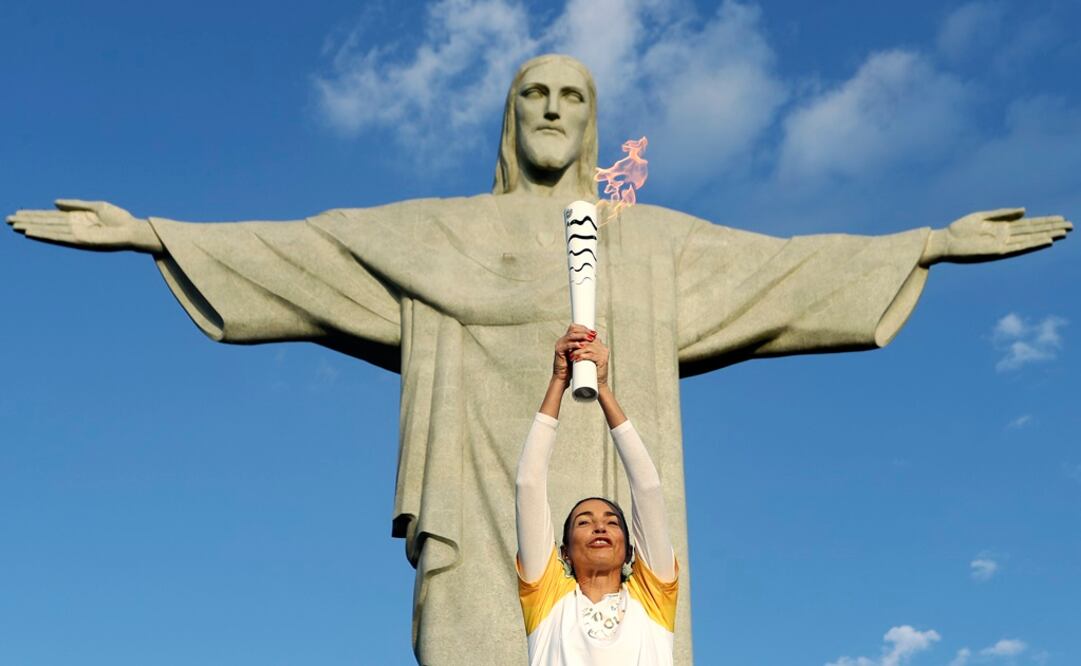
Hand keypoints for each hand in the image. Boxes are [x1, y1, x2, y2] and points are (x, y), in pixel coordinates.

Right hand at [6, 199, 163, 252]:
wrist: (133, 230)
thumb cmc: (119, 219)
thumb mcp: (96, 207)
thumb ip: (75, 205)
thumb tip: (54, 203)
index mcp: (77, 219)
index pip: (50, 217)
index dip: (34, 215)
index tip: (17, 214)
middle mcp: (74, 228)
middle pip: (46, 224)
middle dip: (28, 221)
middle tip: (8, 220)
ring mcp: (76, 236)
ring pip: (49, 231)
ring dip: (32, 228)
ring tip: (15, 226)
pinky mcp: (81, 241)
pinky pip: (60, 237)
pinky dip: (46, 235)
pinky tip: (32, 233)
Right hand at [553, 324, 597, 385]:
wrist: (564, 376)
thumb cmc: (572, 366)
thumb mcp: (580, 353)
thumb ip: (584, 345)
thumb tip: (596, 339)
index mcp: (567, 339)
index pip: (576, 328)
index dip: (585, 329)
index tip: (594, 333)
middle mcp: (563, 340)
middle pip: (573, 329)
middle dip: (585, 331)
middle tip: (593, 335)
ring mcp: (560, 344)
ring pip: (571, 336)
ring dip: (582, 336)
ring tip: (590, 339)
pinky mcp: (558, 350)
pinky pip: (567, 345)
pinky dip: (575, 344)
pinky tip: (581, 345)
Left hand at [568, 329, 608, 386]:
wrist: (598, 384)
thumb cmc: (591, 371)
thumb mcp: (588, 358)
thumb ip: (584, 350)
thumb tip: (572, 343)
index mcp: (601, 346)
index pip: (589, 337)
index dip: (579, 339)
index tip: (570, 343)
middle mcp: (603, 348)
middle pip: (588, 342)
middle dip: (577, 345)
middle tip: (568, 349)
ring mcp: (604, 354)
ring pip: (588, 348)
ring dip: (577, 351)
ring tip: (571, 356)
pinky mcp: (603, 360)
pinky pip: (591, 355)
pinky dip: (582, 356)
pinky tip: (576, 359)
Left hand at [921, 208, 1071, 265]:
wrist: (944, 241)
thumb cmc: (960, 229)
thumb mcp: (982, 216)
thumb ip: (1003, 213)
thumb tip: (1025, 210)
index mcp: (1002, 227)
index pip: (1029, 224)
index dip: (1045, 222)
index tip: (1061, 219)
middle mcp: (1006, 237)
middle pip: (1033, 231)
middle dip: (1051, 228)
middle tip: (1071, 226)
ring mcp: (1003, 245)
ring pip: (1030, 240)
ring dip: (1046, 236)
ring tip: (1063, 233)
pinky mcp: (997, 252)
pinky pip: (1019, 248)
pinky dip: (1032, 244)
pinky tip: (1045, 241)